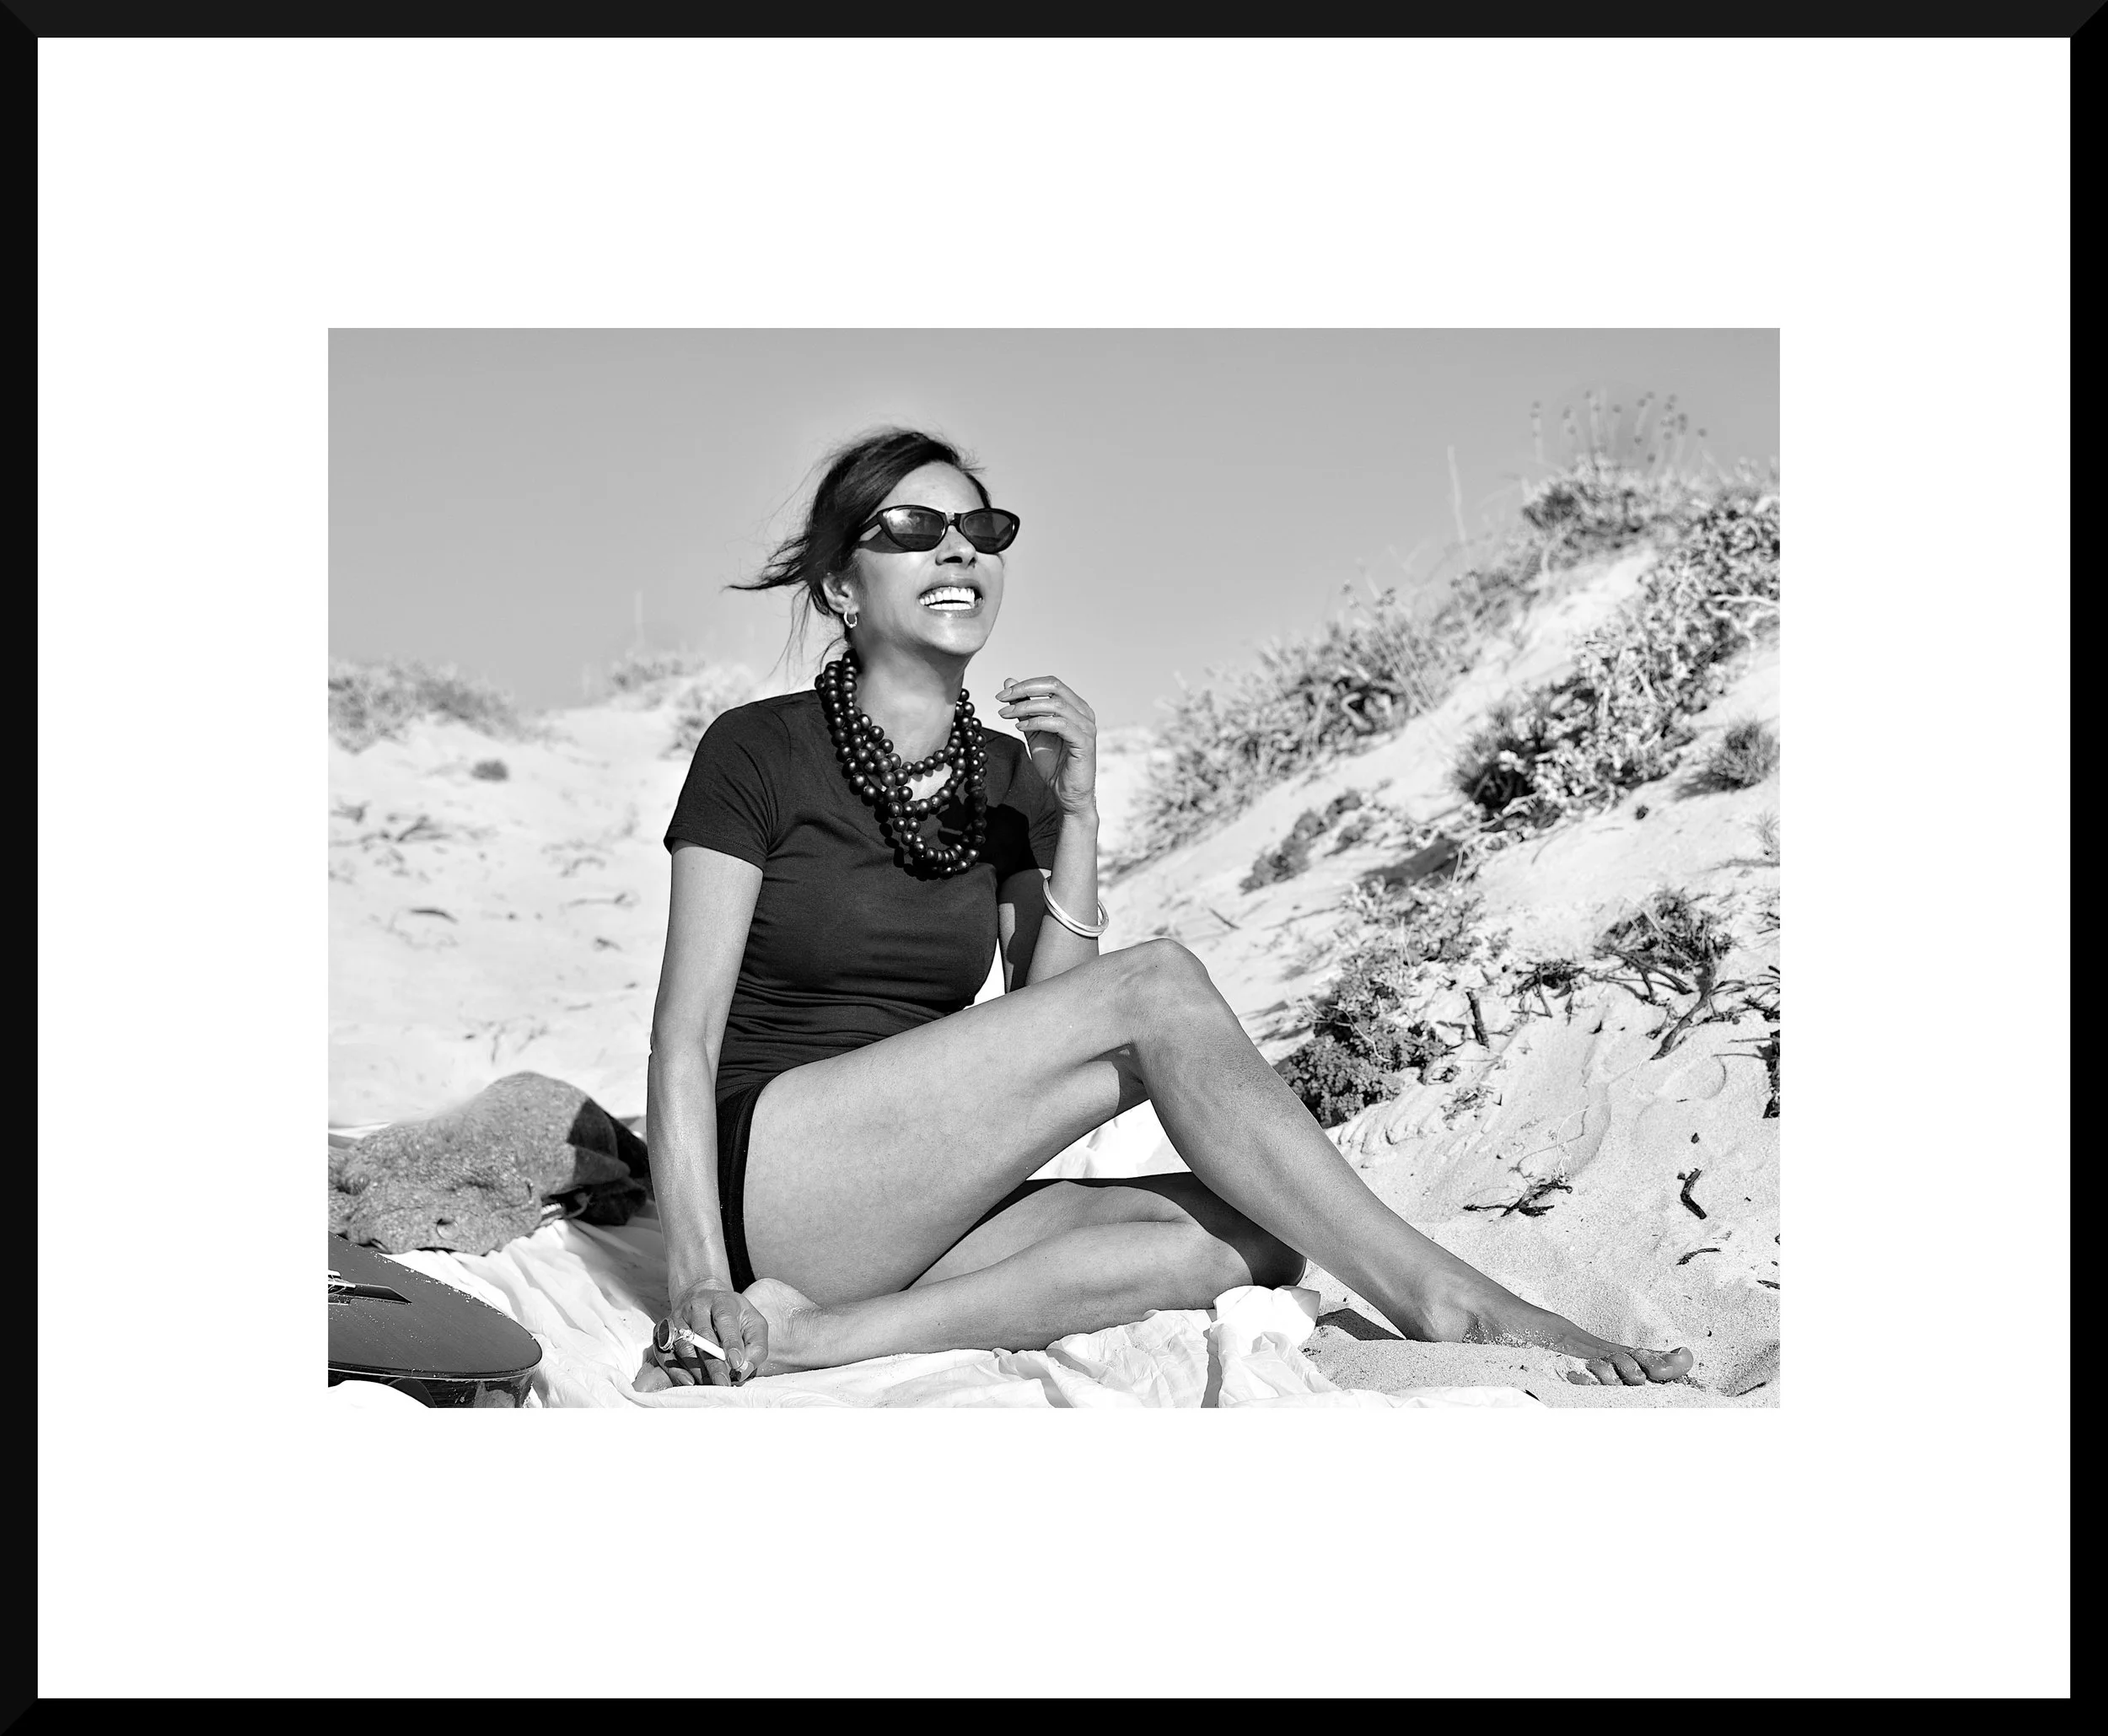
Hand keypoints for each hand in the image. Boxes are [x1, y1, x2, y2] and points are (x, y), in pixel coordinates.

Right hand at [652, 1278, 768, 1387]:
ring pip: (683, 1346)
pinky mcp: (663, 1331)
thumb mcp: (753, 1323)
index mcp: (721, 1301)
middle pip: (703, 1336)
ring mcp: (677, 1318)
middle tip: (723, 1383)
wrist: (704, 1300)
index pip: (725, 1319)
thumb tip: (743, 1369)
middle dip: (714, 1363)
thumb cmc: (733, 1317)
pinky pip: (665, 1353)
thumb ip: (755, 1345)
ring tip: (710, 1385)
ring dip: (697, 1369)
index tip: (737, 1363)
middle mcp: (696, 1307)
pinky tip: (689, 1381)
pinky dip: (675, 1370)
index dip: (731, 1342)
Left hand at [996, 675, 1096, 816]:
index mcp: (1075, 707)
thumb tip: (1009, 683)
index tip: (1002, 695)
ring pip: (1055, 704)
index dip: (1025, 685)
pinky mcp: (1084, 741)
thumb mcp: (1033, 731)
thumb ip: (1024, 708)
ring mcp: (1086, 726)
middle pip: (1054, 687)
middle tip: (1002, 699)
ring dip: (1026, 707)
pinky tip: (1021, 727)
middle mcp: (1084, 713)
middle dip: (1024, 690)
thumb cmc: (1054, 764)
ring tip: (1008, 715)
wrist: (1066, 793)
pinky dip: (1037, 722)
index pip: (1051, 684)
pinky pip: (1059, 724)